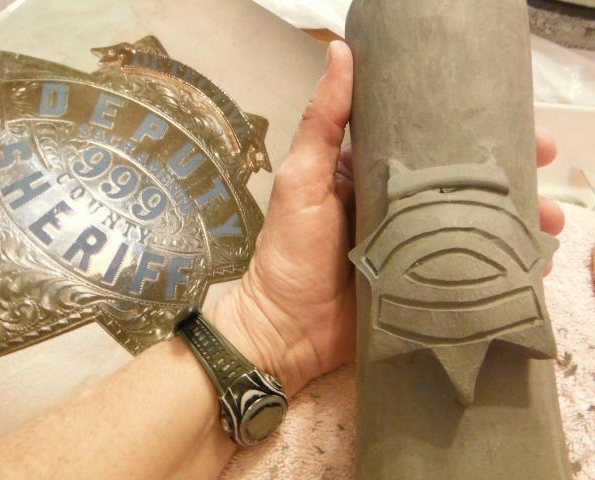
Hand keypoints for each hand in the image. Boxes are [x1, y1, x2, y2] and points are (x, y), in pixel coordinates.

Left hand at [209, 40, 564, 395]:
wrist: (288, 329)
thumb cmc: (291, 251)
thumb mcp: (303, 179)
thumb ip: (323, 122)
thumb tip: (341, 51)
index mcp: (375, 175)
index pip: (431, 143)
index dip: (472, 131)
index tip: (515, 123)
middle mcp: (400, 206)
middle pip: (462, 181)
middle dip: (506, 172)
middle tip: (546, 165)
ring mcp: (416, 247)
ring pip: (474, 223)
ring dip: (514, 217)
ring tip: (549, 220)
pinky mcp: (424, 283)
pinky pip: (470, 267)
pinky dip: (501, 262)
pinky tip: (532, 261)